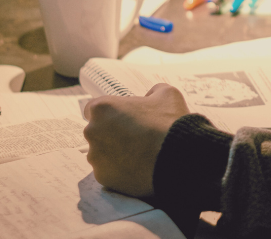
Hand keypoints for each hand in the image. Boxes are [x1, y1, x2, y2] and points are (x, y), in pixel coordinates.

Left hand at [82, 83, 189, 197]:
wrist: (178, 157)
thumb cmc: (170, 122)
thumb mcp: (167, 94)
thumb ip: (152, 92)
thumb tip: (150, 97)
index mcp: (102, 107)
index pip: (94, 109)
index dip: (109, 114)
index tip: (121, 119)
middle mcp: (92, 131)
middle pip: (96, 132)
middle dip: (110, 134)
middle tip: (133, 138)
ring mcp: (96, 156)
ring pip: (100, 154)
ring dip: (113, 154)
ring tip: (137, 155)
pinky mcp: (103, 177)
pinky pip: (107, 172)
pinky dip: (119, 171)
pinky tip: (136, 168)